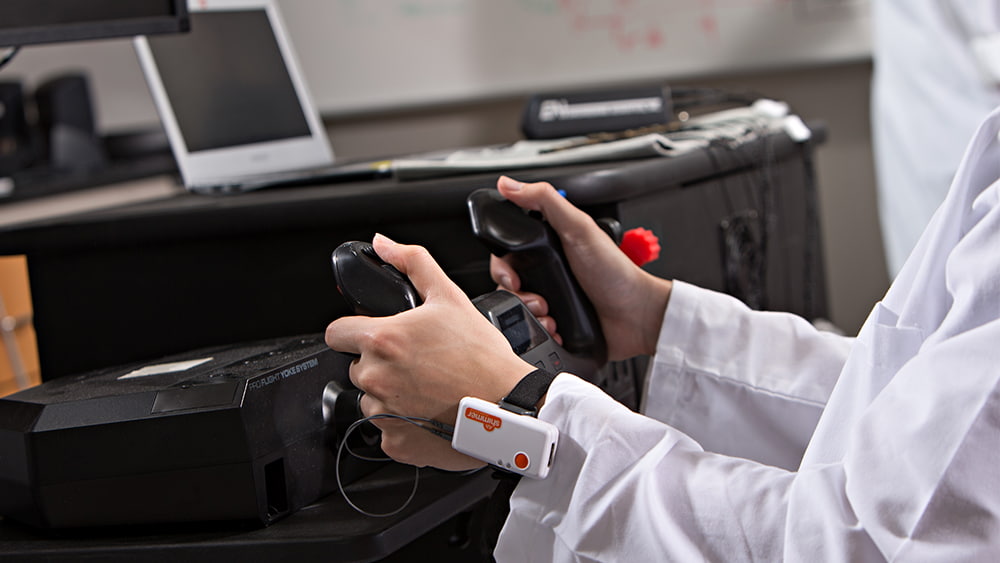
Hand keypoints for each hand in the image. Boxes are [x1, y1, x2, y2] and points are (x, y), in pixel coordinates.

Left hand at [326, 234, 534, 470]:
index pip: (335, 333)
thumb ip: (412, 263)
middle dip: (380, 363)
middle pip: (357, 366)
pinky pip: (387, 429)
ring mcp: (382, 413)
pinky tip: (429, 411)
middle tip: (416, 362)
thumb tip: (384, 244)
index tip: (373, 335)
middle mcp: (375, 376)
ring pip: (370, 399)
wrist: (507, 406)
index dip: (353, 330)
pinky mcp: (394, 441)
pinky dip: (403, 423)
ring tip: (426, 388)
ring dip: (390, 394)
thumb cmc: (483, 357)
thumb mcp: (450, 297)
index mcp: (383, 339)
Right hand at [490, 176, 672, 359]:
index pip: (508, 254)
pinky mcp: (557, 323)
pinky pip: (533, 330)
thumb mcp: (579, 228)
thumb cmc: (615, 271)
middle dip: (517, 295)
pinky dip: (539, 331)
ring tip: (549, 315)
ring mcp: (552, 298)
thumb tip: (509, 184)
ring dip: (528, 315)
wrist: (636, 315)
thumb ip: (545, 201)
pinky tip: (554, 328)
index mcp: (549, 247)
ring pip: (518, 310)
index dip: (503, 266)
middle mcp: (548, 272)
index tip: (512, 275)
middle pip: (509, 284)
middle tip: (536, 298)